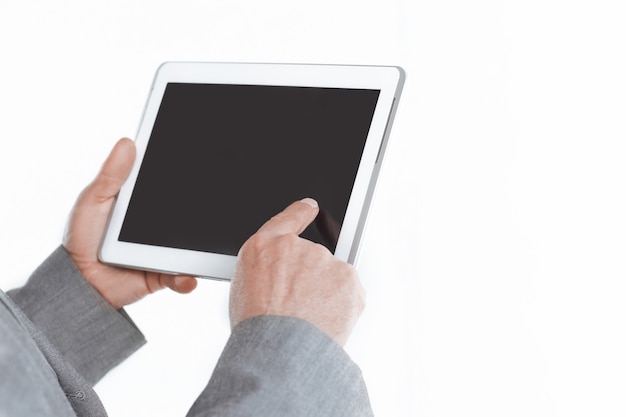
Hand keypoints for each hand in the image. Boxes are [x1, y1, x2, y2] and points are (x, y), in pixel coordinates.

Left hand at [63, 138, 196, 307]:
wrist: (79, 282)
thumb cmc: (83, 238)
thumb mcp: (94, 200)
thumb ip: (111, 175)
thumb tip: (128, 142)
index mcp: (145, 203)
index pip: (169, 184)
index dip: (185, 172)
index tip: (201, 159)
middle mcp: (160, 225)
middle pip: (189, 214)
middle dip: (202, 210)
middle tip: (216, 201)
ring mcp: (164, 250)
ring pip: (191, 246)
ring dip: (199, 247)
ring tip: (204, 245)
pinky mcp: (164, 275)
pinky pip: (181, 276)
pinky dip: (186, 277)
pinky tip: (185, 275)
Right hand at [229, 198, 365, 345]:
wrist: (279, 349)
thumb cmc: (257, 329)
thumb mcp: (243, 293)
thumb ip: (268, 274)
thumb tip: (286, 279)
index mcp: (263, 246)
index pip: (286, 220)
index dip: (300, 212)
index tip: (311, 207)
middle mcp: (295, 246)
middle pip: (312, 258)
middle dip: (311, 281)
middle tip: (298, 310)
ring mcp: (323, 259)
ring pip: (332, 276)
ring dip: (326, 295)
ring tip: (308, 321)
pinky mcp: (348, 276)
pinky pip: (349, 291)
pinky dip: (342, 306)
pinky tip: (325, 321)